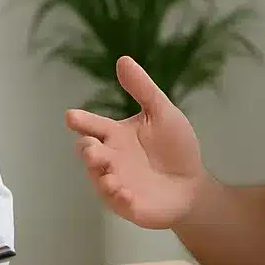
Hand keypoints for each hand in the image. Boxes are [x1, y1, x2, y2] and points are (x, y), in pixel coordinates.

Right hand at [65, 56, 205, 228]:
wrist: (193, 184)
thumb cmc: (175, 147)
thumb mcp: (161, 113)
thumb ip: (143, 89)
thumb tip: (123, 59)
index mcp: (114, 136)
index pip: (92, 126)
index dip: (81, 121)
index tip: (71, 116)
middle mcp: (110, 159)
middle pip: (89, 153)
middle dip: (87, 151)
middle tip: (92, 149)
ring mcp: (116, 183)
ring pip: (99, 179)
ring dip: (101, 177)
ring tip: (109, 175)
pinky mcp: (127, 205)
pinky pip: (117, 203)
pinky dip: (120, 198)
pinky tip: (127, 194)